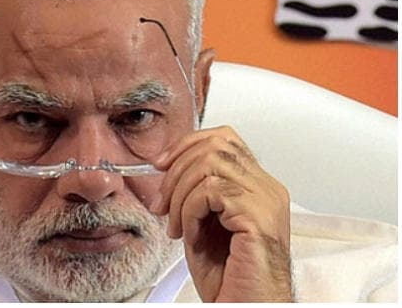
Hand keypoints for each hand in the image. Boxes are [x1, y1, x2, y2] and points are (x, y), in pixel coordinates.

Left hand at [151, 126, 290, 301]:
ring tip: (177, 226)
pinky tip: (190, 235)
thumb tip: (167, 165)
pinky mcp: (258, 216)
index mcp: (257, 186)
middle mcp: (267, 188)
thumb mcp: (204, 222)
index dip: (187, 145)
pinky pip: (210, 192)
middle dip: (176, 171)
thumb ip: (195, 190)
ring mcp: (266, 200)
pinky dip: (189, 212)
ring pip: (209, 165)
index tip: (161, 164)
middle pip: (215, 145)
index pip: (224, 139)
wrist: (247, 306)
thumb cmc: (229, 276)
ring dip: (180, 195)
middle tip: (163, 204)